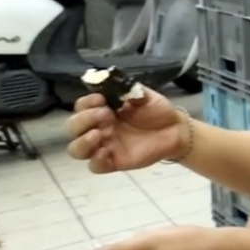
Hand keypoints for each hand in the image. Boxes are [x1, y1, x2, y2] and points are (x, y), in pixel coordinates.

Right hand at [66, 86, 184, 171]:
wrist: (175, 129)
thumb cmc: (156, 110)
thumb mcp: (144, 95)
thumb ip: (128, 90)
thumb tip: (113, 83)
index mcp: (101, 109)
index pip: (81, 106)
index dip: (86, 102)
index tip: (101, 99)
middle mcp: (98, 127)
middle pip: (73, 127)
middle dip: (83, 120)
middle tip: (104, 115)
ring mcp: (104, 145)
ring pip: (76, 150)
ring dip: (82, 142)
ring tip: (98, 135)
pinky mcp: (113, 162)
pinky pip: (95, 166)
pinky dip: (96, 160)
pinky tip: (106, 152)